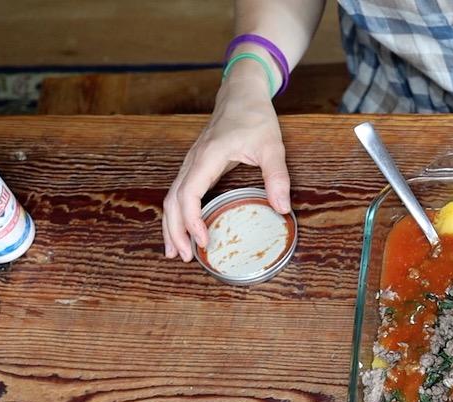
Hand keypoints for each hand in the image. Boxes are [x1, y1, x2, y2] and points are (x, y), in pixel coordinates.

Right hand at [162, 69, 290, 260]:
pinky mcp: (196, 166)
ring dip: (171, 225)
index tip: (202, 240)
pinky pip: (179, 192)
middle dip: (175, 230)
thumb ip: (277, 176)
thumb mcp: (272, 146)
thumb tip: (281, 208)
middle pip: (173, 200)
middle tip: (186, 257)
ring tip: (176, 252)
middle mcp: (193, 161)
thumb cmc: (254, 116)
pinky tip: (183, 230)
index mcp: (208, 157)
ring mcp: (191, 163)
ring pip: (172, 198)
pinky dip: (177, 214)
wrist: (241, 93)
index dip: (192, 219)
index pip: (189, 193)